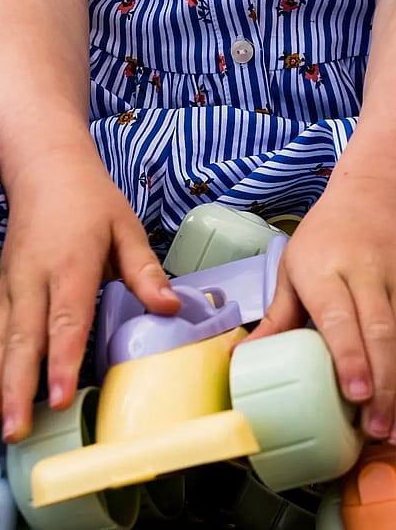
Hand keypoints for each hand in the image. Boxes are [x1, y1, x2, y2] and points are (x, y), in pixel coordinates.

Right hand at [0, 155, 179, 441]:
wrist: (43, 166)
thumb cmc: (88, 197)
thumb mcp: (124, 225)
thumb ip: (143, 269)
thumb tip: (170, 305)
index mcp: (70, 264)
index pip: (65, 318)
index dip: (61, 360)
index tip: (58, 396)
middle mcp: (34, 278)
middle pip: (23, 338)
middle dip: (16, 387)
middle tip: (15, 430)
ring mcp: (12, 285)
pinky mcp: (2, 290)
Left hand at [247, 171, 395, 441]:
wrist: (367, 196)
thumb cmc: (323, 237)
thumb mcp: (291, 268)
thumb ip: (277, 316)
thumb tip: (243, 356)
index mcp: (324, 270)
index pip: (338, 317)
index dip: (349, 355)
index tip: (354, 392)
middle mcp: (364, 275)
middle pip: (378, 332)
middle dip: (381, 382)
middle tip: (376, 426)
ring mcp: (394, 280)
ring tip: (392, 427)